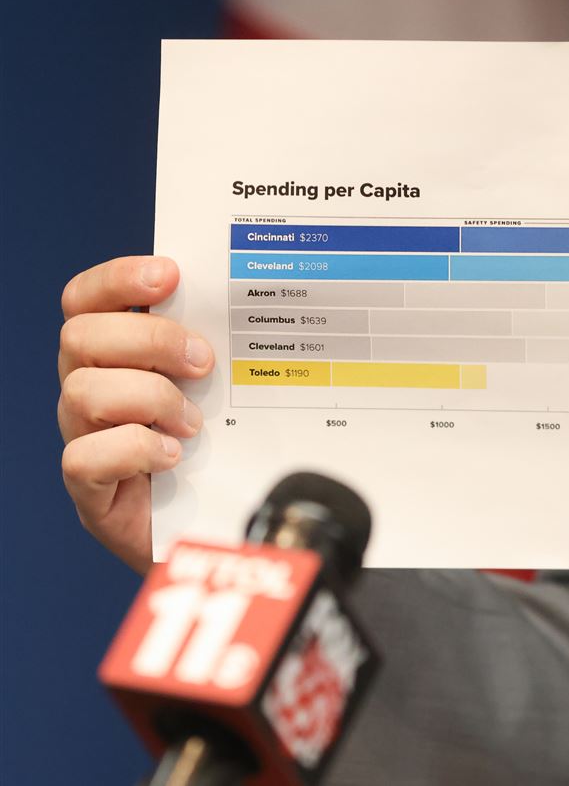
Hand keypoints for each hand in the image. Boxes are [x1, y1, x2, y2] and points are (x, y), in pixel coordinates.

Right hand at [57, 256, 213, 572]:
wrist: (222, 531)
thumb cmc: (225, 450)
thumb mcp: (225, 391)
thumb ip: (218, 352)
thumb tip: (249, 305)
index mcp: (117, 357)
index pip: (87, 300)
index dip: (117, 279)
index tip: (170, 275)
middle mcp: (90, 392)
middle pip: (81, 336)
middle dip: (149, 340)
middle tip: (204, 363)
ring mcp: (85, 440)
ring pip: (82, 392)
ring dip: (150, 399)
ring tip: (194, 423)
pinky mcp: (91, 491)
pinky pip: (84, 457)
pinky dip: (134, 450)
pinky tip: (173, 457)